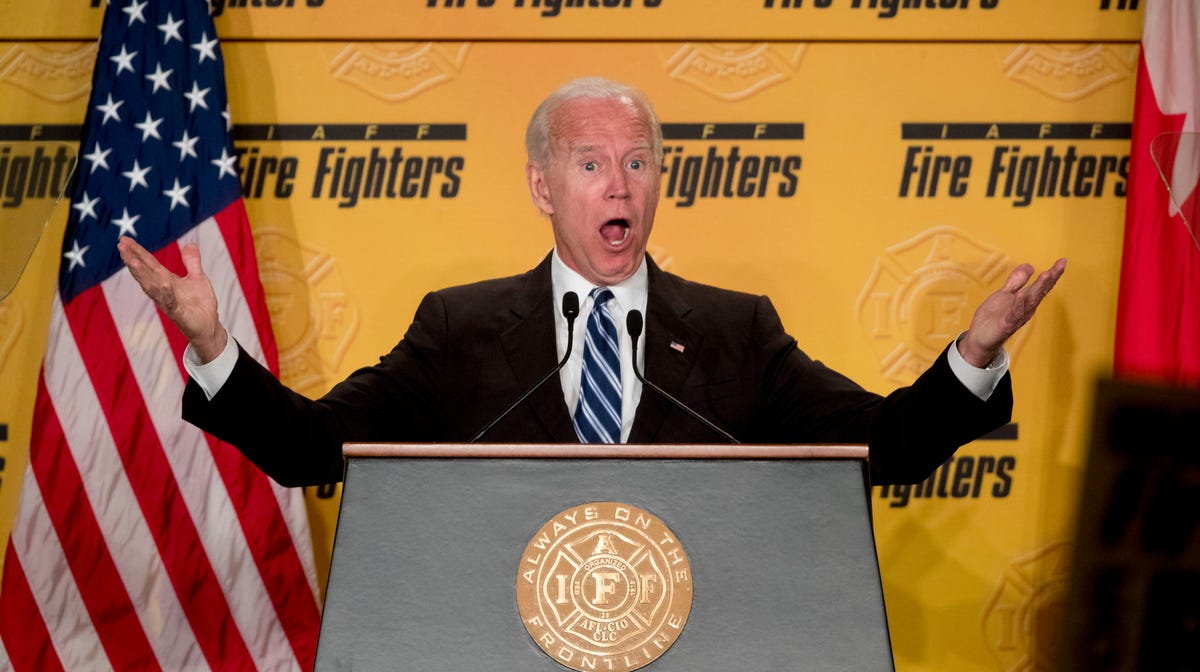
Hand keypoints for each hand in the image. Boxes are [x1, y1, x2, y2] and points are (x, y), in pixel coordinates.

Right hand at [116, 236, 227, 362]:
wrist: (209, 326)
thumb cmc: (200, 303)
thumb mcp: (197, 278)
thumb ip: (192, 262)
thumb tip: (190, 244)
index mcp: (166, 280)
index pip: (149, 264)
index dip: (137, 252)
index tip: (124, 240)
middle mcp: (163, 290)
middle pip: (145, 273)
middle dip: (133, 260)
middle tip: (122, 246)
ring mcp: (168, 302)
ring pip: (151, 287)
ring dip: (142, 275)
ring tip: (133, 261)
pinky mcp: (178, 314)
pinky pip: (170, 303)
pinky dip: (166, 293)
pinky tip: (163, 283)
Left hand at [958, 258, 1066, 367]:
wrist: (980, 338)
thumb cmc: (993, 318)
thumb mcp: (1004, 294)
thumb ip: (1016, 281)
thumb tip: (1030, 266)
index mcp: (1025, 301)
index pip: (1041, 285)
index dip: (1052, 273)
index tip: (1062, 261)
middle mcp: (1025, 309)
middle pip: (1040, 291)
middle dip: (1050, 278)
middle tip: (1060, 266)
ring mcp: (1017, 317)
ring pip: (1030, 301)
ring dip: (1038, 288)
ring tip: (1046, 274)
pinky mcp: (1006, 325)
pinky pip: (1013, 314)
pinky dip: (1018, 304)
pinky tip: (1020, 294)